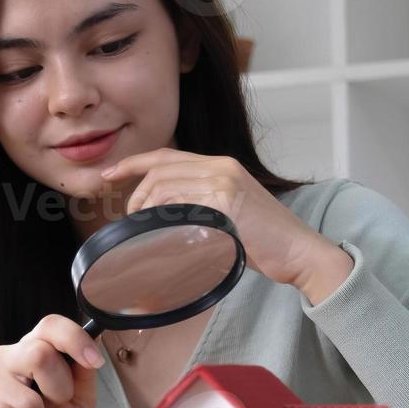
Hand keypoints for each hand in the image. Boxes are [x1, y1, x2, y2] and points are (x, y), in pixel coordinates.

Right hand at [0, 314, 101, 407]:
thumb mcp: (80, 406)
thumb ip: (84, 376)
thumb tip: (93, 343)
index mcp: (32, 351)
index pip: (49, 325)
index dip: (74, 338)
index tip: (94, 361)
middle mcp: (5, 359)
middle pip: (38, 353)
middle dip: (60, 389)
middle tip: (58, 406)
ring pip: (25, 397)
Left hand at [102, 148, 352, 303]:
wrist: (300, 251)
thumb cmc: (263, 239)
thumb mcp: (228, 209)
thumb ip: (200, 202)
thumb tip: (161, 214)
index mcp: (220, 165)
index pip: (166, 156)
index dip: (133, 163)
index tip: (108, 175)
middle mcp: (221, 167)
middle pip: (159, 171)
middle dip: (135, 194)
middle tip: (129, 217)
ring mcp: (225, 183)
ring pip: (165, 188)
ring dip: (146, 209)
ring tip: (145, 228)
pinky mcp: (227, 203)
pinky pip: (181, 207)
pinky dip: (166, 220)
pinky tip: (165, 234)